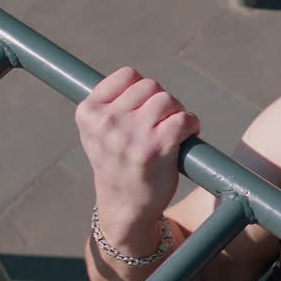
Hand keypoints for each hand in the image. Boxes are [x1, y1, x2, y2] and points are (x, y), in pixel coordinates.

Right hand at [75, 67, 200, 234]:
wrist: (124, 206)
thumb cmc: (116, 165)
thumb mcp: (97, 133)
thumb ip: (109, 106)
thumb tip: (133, 80)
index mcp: (89, 112)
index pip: (127, 75)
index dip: (143, 89)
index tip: (145, 108)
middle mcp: (107, 122)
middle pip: (150, 86)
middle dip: (163, 101)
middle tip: (163, 121)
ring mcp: (132, 135)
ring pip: (167, 100)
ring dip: (178, 112)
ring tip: (174, 129)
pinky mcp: (157, 148)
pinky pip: (184, 119)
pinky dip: (192, 124)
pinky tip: (188, 135)